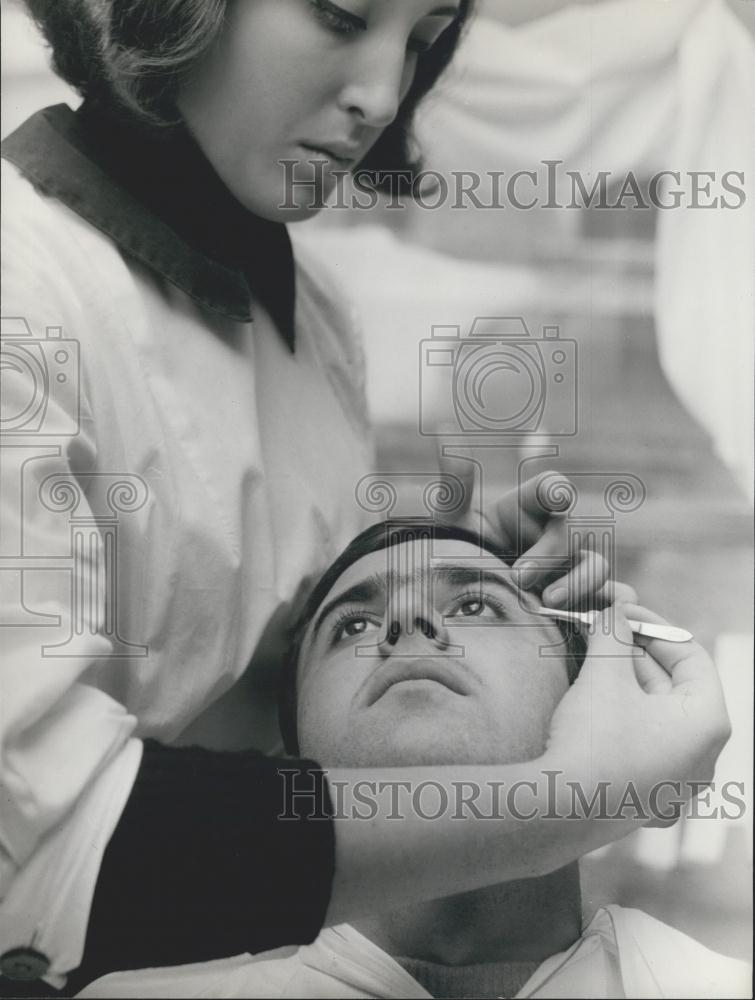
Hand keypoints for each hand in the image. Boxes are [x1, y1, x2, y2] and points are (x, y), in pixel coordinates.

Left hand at [440, 460, 635, 610]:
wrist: (463, 605)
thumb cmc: (462, 552)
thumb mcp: (452, 523)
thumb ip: (454, 485)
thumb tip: (444, 431)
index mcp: (529, 507)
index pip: (552, 489)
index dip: (557, 490)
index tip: (557, 497)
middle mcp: (553, 535)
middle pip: (568, 535)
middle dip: (547, 555)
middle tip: (517, 577)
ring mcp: (568, 569)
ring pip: (596, 568)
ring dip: (579, 584)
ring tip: (549, 602)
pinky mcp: (577, 602)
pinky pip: (604, 603)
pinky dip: (604, 611)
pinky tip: (583, 622)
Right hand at [544, 604, 730, 824]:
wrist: (562, 810)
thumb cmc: (594, 742)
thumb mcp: (604, 675)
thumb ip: (612, 633)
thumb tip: (612, 610)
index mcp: (708, 723)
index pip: (691, 656)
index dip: (654, 627)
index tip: (621, 614)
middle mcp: (702, 756)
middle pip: (673, 685)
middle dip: (634, 653)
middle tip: (600, 631)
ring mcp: (677, 781)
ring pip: (655, 714)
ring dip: (625, 682)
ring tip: (591, 658)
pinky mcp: (649, 795)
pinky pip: (643, 743)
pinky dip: (622, 715)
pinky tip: (591, 700)